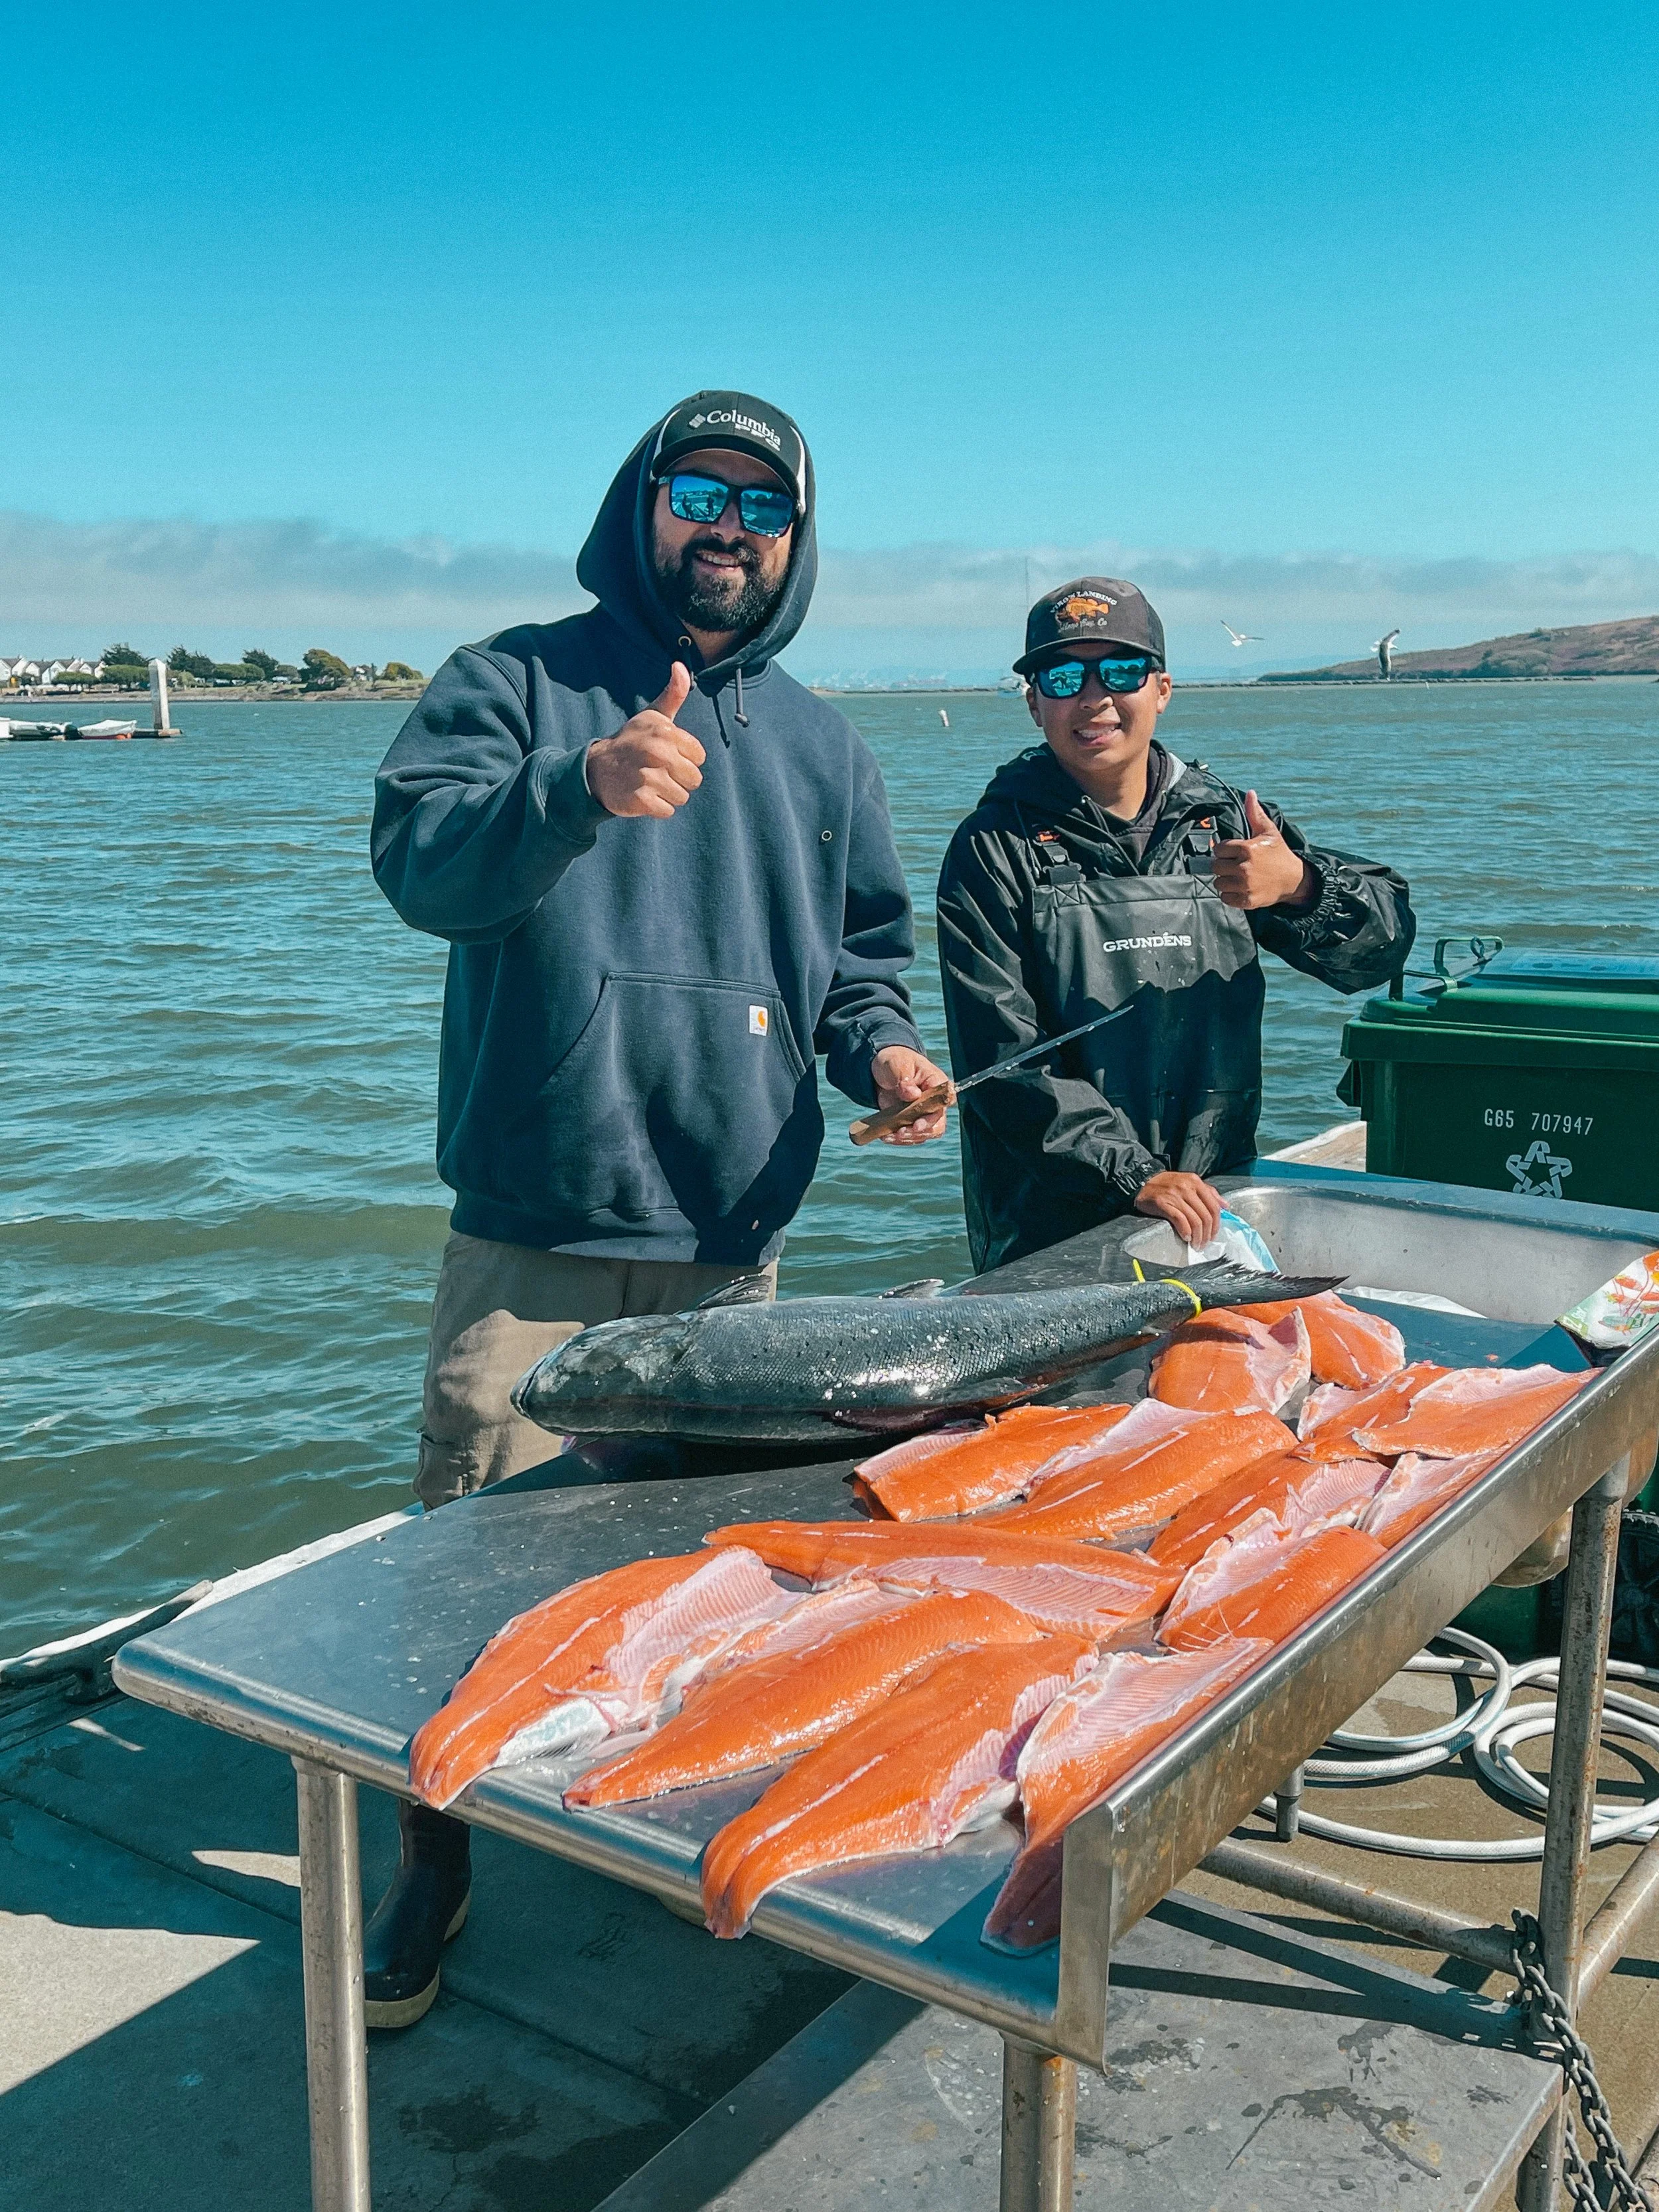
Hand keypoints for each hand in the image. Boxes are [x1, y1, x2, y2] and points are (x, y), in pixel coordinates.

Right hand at [585, 663, 705, 818]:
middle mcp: (657, 752)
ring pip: (682, 797)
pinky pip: (667, 811)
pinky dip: (657, 807)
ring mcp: (648, 777)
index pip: (699, 756)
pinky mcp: (641, 800)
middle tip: (657, 770)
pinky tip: (642, 794)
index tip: (667, 754)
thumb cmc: (632, 741)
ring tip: (650, 782)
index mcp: (664, 731)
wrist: (598, 769)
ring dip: (668, 794)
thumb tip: (680, 666)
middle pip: (694, 779)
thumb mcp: (653, 716)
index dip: (686, 758)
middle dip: (679, 778)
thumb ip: (673, 694)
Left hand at [868, 1047, 951, 1144]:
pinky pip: (909, 1136)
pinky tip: (885, 1136)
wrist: (883, 1069)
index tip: (918, 1124)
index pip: (944, 1100)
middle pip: (937, 1124)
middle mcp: (934, 1102)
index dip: (935, 1115)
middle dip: (920, 1132)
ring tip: (890, 1136)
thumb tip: (912, 1094)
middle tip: (902, 1132)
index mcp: (936, 1083)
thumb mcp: (896, 1064)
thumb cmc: (895, 1061)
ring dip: (907, 1138)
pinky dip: (897, 1139)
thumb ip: (904, 1079)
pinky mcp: (910, 1122)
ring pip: (923, 1134)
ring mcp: (923, 1114)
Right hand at [1133, 1171, 1224, 1247]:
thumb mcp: (1189, 1183)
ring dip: (1197, 1236)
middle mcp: (1187, 1188)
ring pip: (1194, 1220)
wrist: (1142, 1182)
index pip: (1213, 1206)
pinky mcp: (1163, 1203)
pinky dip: (1185, 1232)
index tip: (1213, 1234)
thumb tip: (1225, 1205)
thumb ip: (1208, 1192)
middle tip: (1204, 1243)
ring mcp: (1175, 1195)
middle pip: (1205, 1215)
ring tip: (1195, 1244)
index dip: (1216, 1224)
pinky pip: (1180, 1220)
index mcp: (1195, 1182)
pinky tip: (1186, 1237)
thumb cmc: (1166, 1184)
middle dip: (1207, 1234)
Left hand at [1211, 790, 1315, 910]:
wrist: (1294, 879)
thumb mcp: (1268, 831)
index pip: (1218, 849)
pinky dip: (1229, 895)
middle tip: (1235, 865)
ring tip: (1238, 877)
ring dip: (1225, 881)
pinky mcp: (1247, 900)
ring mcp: (1245, 886)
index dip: (1224, 851)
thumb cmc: (1278, 853)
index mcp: (1247, 849)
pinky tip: (1240, 888)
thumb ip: (1255, 813)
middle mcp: (1244, 868)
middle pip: (1215, 867)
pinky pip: (1225, 898)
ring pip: (1218, 883)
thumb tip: (1250, 793)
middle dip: (1224, 865)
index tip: (1233, 853)